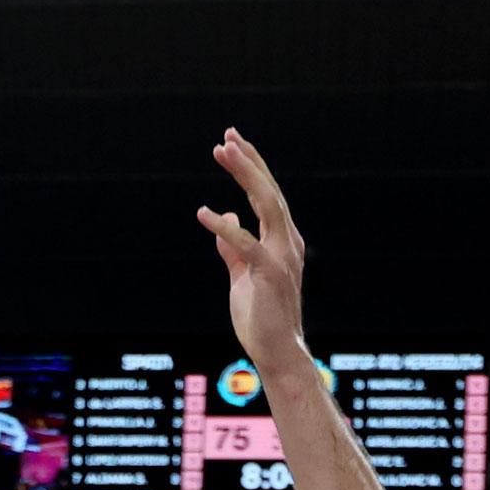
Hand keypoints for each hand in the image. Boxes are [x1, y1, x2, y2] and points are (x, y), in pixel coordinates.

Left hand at [195, 128, 306, 364]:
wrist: (277, 352)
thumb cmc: (262, 317)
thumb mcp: (243, 275)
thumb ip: (233, 248)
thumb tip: (225, 217)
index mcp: (282, 240)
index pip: (266, 196)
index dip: (250, 168)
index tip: (231, 143)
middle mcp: (287, 242)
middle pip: (268, 191)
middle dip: (249, 162)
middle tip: (227, 136)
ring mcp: (281, 256)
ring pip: (267, 204)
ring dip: (246, 175)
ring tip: (224, 152)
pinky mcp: (269, 274)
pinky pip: (245, 244)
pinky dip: (224, 227)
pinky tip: (203, 213)